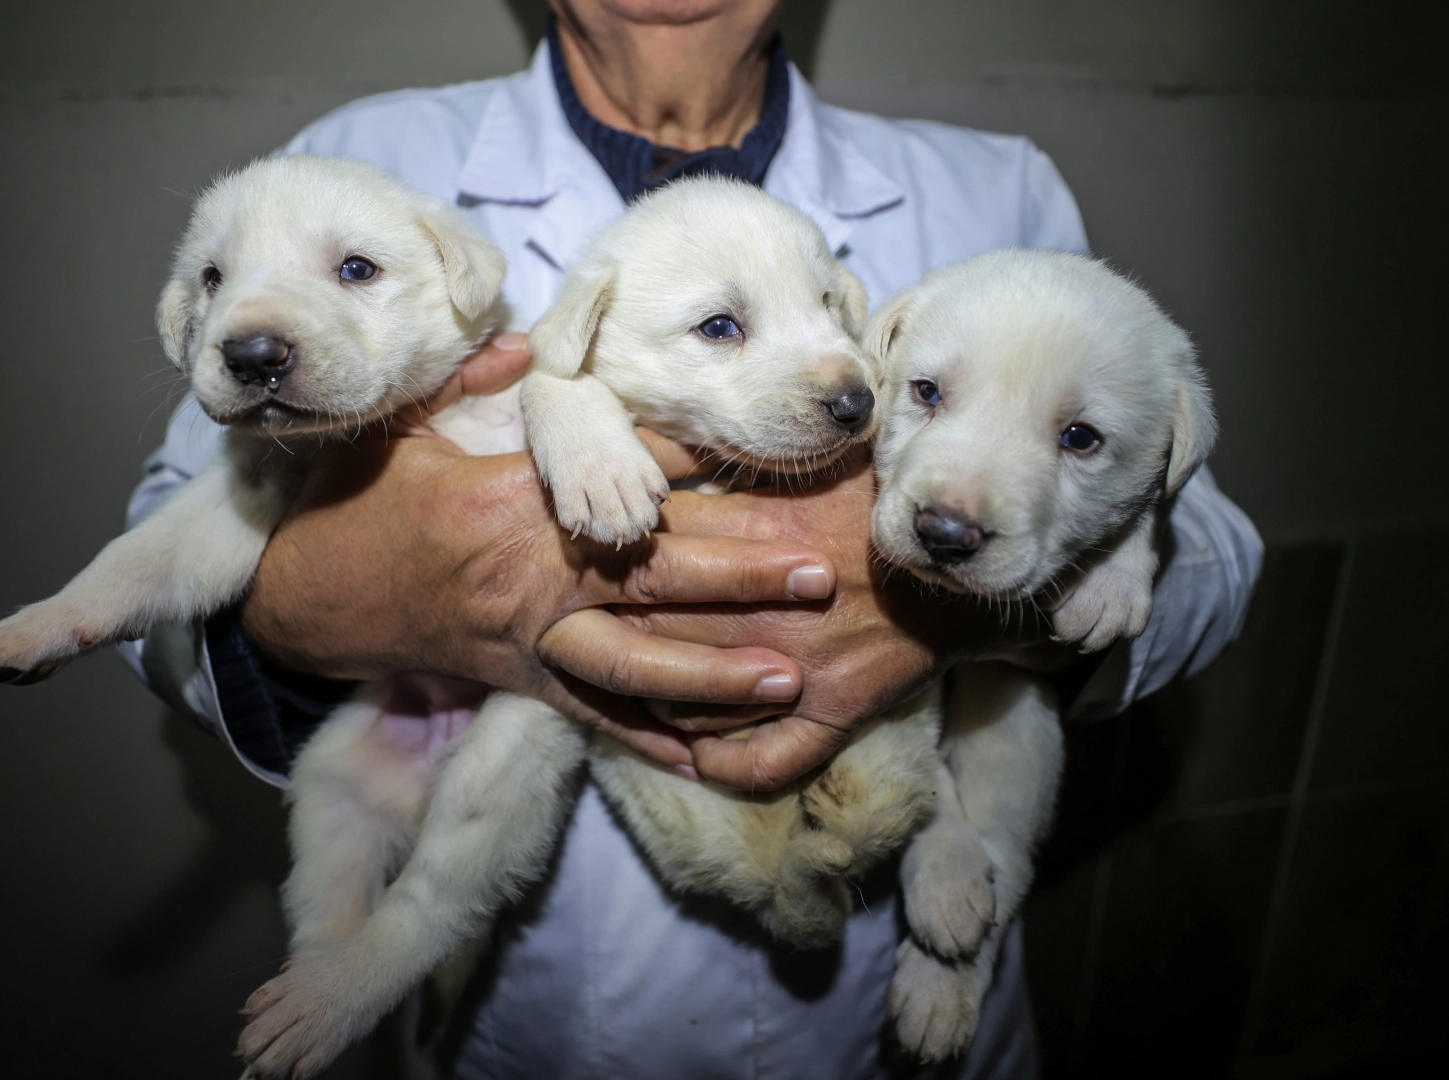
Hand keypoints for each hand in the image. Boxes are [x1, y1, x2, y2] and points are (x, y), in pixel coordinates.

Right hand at [240, 335, 838, 769]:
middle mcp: (528, 578)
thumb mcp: (401, 429)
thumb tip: (532, 341)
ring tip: (789, 679)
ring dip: (714, 674)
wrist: (302, 603)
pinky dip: (654, 740)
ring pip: (633, 665)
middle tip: (815, 577)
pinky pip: (596, 719)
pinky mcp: (521, 683)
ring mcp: (527, 640)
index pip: (614, 481)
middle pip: (649, 580)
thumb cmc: (354, 508)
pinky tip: (717, 756)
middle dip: (738, 580)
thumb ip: (473, 382)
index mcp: (507, 505)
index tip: (757, 464)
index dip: (691, 473)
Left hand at [546, 448, 1054, 789]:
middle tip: (545, 632)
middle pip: (654, 627)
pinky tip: (687, 762)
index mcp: (755, 542)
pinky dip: (720, 766)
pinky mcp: (834, 714)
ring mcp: (796, 670)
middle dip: (598, 630)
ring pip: (689, 698)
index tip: (555, 561)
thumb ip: (737, 463)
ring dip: (641, 699)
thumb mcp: (811, 464)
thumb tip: (657, 452)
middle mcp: (764, 610)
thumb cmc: (888, 499)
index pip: (651, 558)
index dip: (599, 563)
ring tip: (599, 695)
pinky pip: (762, 760)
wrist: (969, 558)